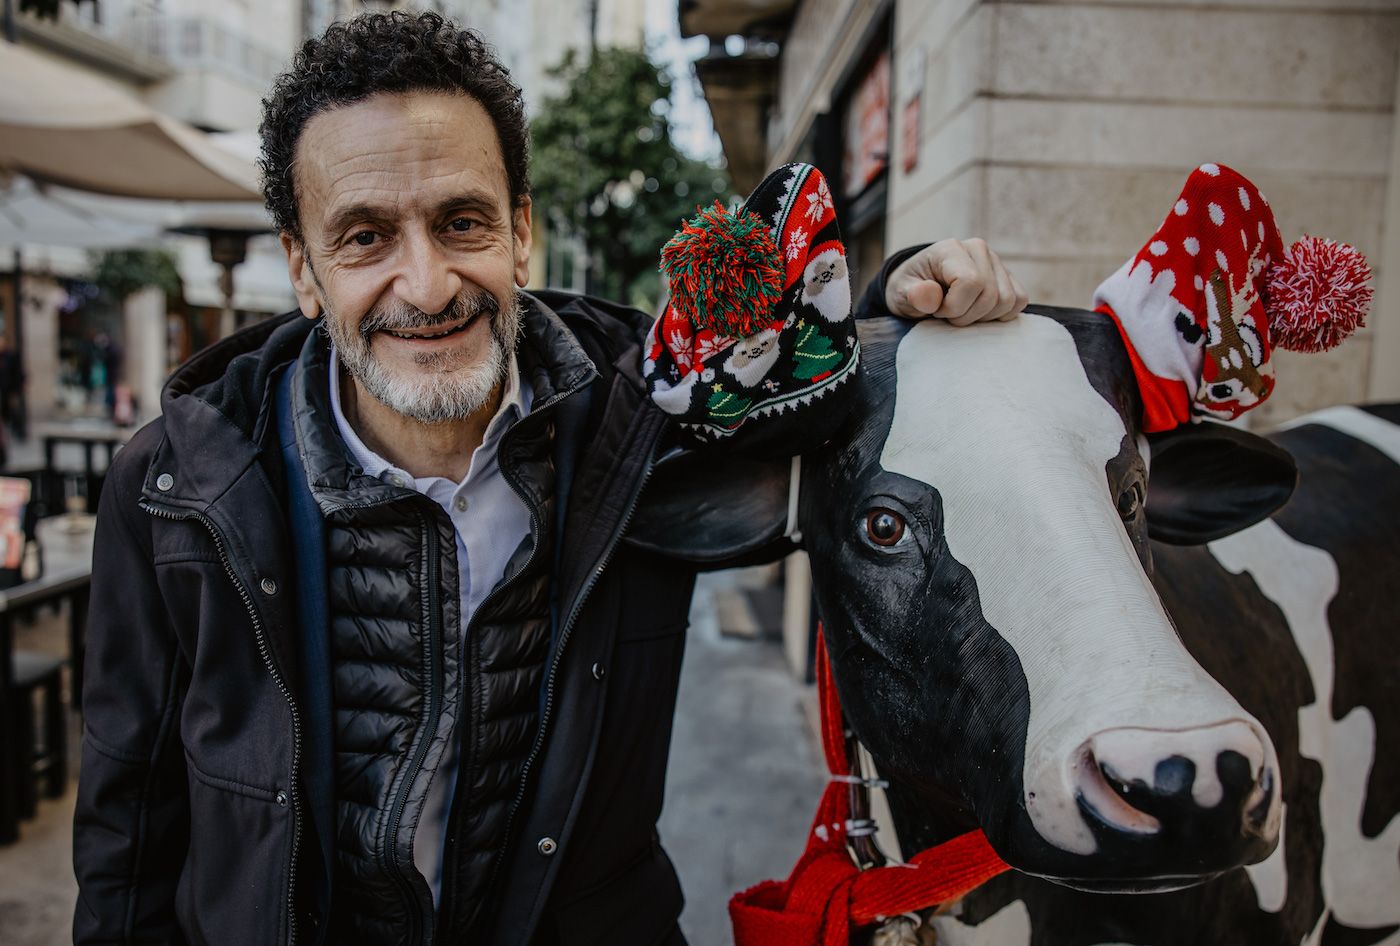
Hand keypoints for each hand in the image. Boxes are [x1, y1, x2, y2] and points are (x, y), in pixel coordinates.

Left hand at [884, 239, 1027, 324]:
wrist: (916, 287)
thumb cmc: (909, 290)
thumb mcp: (900, 294)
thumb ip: (913, 296)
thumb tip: (929, 295)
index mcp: (950, 249)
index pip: (971, 282)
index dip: (954, 307)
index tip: (937, 311)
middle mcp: (978, 250)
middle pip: (990, 295)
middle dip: (966, 316)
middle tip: (946, 315)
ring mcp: (996, 262)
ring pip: (1007, 301)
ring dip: (982, 318)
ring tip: (961, 312)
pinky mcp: (1007, 276)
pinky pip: (1019, 301)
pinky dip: (1000, 315)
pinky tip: (978, 313)